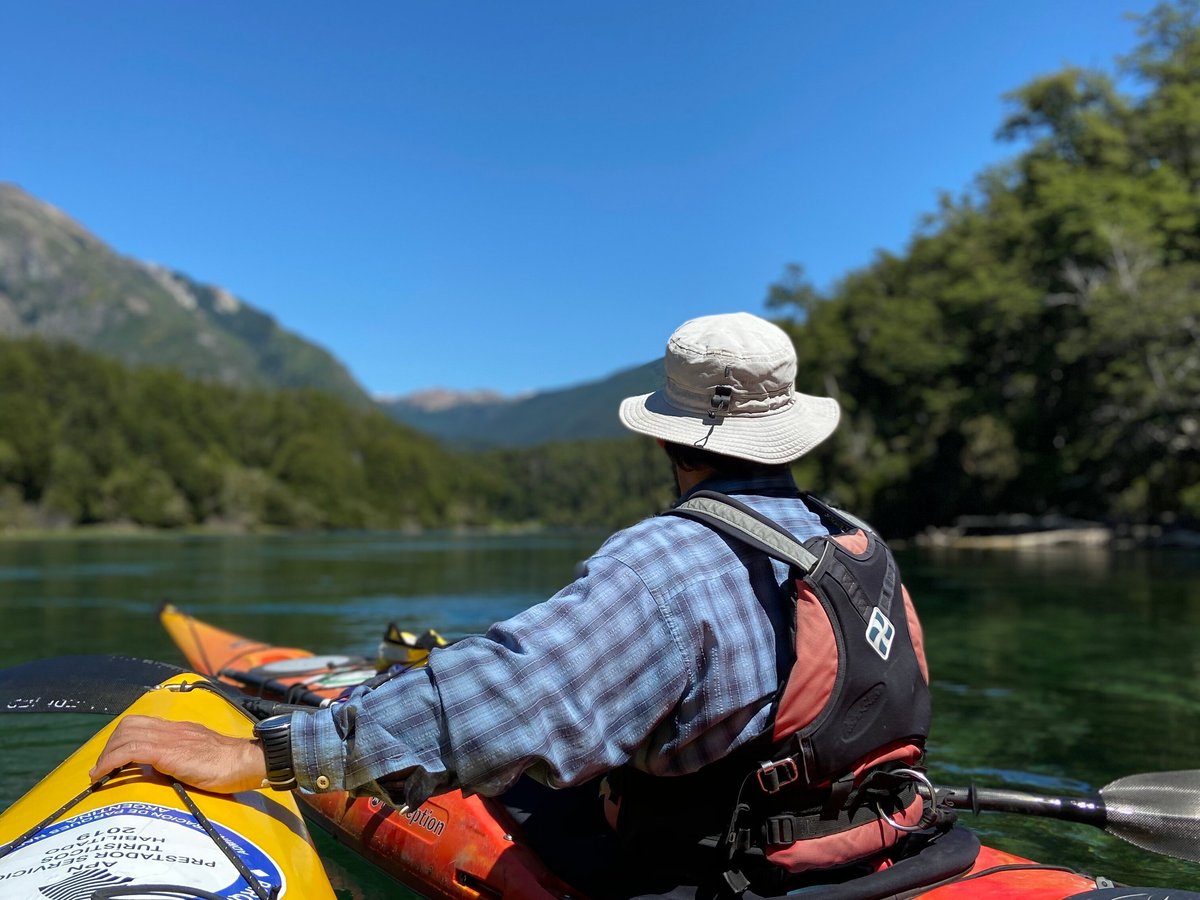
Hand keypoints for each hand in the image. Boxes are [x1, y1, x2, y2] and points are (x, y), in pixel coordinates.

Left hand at [90, 715, 267, 792]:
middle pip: (129, 724)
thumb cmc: (230, 766)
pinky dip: (111, 761)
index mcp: (180, 730)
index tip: (113, 760)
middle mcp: (173, 729)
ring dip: (107, 754)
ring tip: (101, 774)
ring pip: (126, 733)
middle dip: (110, 745)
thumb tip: (165, 771)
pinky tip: (104, 775)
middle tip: (104, 768)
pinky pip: (131, 749)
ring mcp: (170, 738)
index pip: (142, 724)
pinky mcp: (168, 752)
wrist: (245, 761)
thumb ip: (183, 758)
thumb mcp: (202, 756)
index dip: (122, 739)